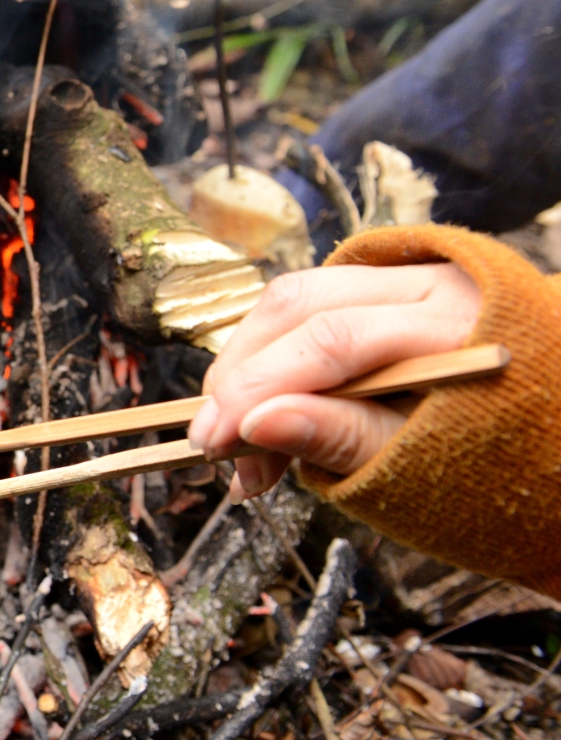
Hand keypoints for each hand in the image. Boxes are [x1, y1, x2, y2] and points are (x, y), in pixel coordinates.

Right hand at [188, 263, 480, 498]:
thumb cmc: (506, 458)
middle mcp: (432, 280)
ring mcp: (409, 275)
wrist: (554, 431)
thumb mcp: (429, 464)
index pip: (332, 338)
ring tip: (240, 440)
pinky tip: (262, 410)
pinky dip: (274, 358)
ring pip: (293, 299)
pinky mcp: (385, 288)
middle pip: (299, 303)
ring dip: (248, 366)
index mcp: (457, 322)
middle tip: (215, 445)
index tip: (213, 441)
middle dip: (241, 375)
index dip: (259, 388)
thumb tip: (253, 426)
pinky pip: (308, 309)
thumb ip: (342, 438)